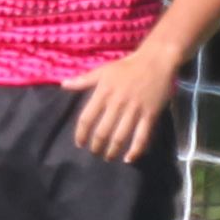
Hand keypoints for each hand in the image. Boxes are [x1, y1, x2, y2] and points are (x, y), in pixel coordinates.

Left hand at [63, 47, 178, 161]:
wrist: (156, 60)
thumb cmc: (127, 66)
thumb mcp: (103, 70)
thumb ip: (83, 80)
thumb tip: (63, 85)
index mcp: (103, 92)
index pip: (86, 118)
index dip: (81, 134)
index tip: (80, 144)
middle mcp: (117, 103)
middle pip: (102, 131)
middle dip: (96, 146)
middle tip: (95, 153)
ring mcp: (134, 109)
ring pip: (120, 136)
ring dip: (112, 151)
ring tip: (108, 157)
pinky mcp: (150, 114)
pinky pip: (142, 136)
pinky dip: (135, 150)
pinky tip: (129, 159)